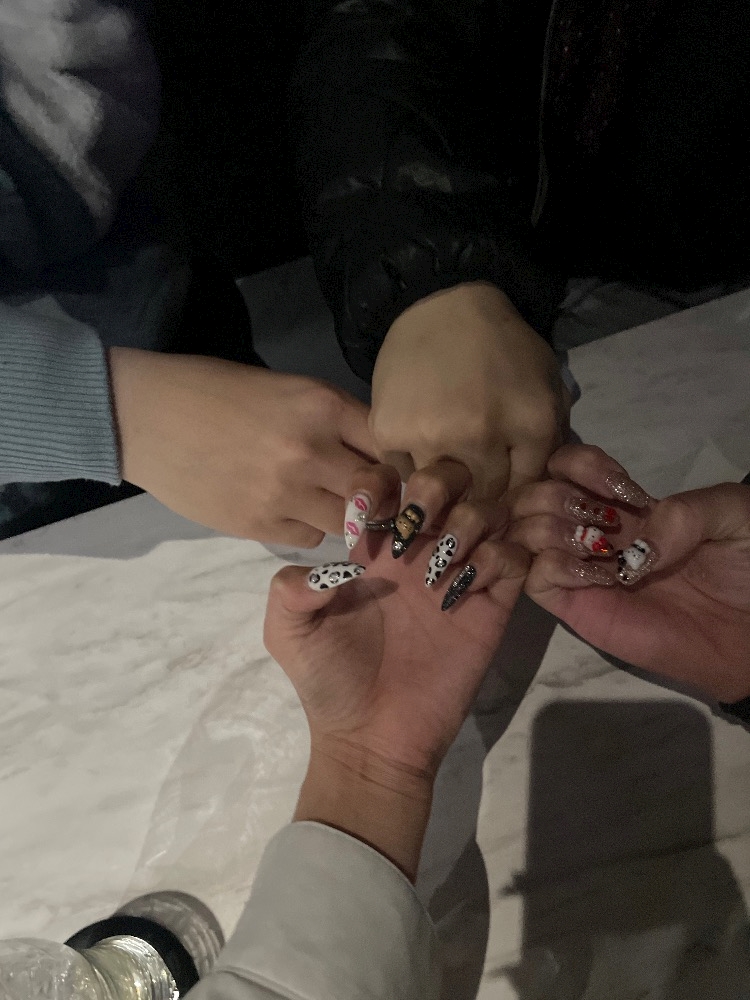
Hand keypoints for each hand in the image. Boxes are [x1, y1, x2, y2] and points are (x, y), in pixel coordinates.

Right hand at [109, 348, 376, 544]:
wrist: (146, 416)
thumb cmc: (216, 391)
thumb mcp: (286, 389)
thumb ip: (333, 419)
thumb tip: (375, 453)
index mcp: (322, 406)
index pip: (390, 445)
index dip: (399, 460)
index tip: (396, 469)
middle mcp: (311, 452)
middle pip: (378, 491)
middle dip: (381, 496)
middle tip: (372, 496)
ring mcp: (285, 493)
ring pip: (349, 522)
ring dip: (345, 516)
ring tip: (323, 500)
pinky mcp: (258, 525)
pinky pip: (309, 537)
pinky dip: (307, 526)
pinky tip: (287, 507)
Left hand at [264, 512, 528, 876]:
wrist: (371, 738)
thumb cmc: (328, 681)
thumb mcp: (287, 630)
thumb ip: (291, 585)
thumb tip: (330, 560)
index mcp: (374, 545)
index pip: (389, 479)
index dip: (380, 480)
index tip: (365, 516)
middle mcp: (421, 549)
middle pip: (449, 477)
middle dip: (437, 484)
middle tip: (415, 524)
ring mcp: (460, 574)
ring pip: (487, 508)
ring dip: (467, 522)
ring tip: (438, 567)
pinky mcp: (492, 606)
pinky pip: (514, 557)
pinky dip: (496, 558)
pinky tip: (464, 589)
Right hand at [370, 282, 569, 498]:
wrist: (444, 306)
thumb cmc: (503, 348)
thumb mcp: (546, 387)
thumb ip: (552, 440)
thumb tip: (541, 492)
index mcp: (532, 425)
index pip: (526, 490)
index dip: (515, 492)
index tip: (504, 485)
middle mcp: (482, 436)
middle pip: (483, 497)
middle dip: (481, 491)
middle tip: (473, 476)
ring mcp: (432, 436)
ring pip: (440, 493)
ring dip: (442, 483)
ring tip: (443, 462)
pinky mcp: (390, 432)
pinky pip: (402, 474)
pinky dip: (411, 467)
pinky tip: (420, 444)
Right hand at [509, 444, 749, 702]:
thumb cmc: (746, 570)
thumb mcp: (734, 513)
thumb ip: (688, 510)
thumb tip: (638, 544)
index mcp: (622, 504)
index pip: (567, 464)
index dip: (581, 466)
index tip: (626, 492)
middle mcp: (592, 532)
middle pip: (532, 493)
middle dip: (558, 497)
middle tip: (606, 524)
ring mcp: (581, 572)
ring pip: (522, 534)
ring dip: (551, 530)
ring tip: (600, 551)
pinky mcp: (580, 611)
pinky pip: (536, 581)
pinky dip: (556, 569)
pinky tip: (600, 579)